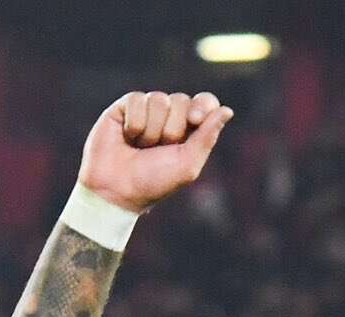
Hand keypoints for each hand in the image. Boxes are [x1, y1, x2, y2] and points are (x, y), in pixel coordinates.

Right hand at [79, 91, 231, 212]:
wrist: (117, 190)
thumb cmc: (154, 182)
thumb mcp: (187, 165)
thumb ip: (207, 137)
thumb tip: (227, 110)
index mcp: (189, 130)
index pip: (205, 102)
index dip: (202, 105)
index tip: (195, 120)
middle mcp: (169, 116)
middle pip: (182, 100)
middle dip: (172, 129)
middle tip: (159, 149)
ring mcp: (147, 110)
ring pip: (159, 99)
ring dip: (151, 130)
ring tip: (140, 147)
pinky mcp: (125, 106)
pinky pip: (137, 99)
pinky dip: (134, 123)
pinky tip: (126, 137)